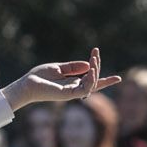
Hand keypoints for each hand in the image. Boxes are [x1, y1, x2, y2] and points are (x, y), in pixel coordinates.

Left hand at [4, 48, 121, 111]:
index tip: (119, 78)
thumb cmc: (40, 77)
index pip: (92, 82)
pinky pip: (84, 89)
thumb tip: (88, 64)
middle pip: (94, 81)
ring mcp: (72, 92)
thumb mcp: (58, 68)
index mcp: (72, 83)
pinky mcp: (68, 94)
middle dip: (97, 66)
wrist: (27, 84)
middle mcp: (74, 88)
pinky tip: (91, 69)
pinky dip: (91, 80)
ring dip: (95, 71)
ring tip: (94, 59)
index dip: (106, 81)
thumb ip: (73, 67)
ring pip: (92, 84)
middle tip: (96, 52)